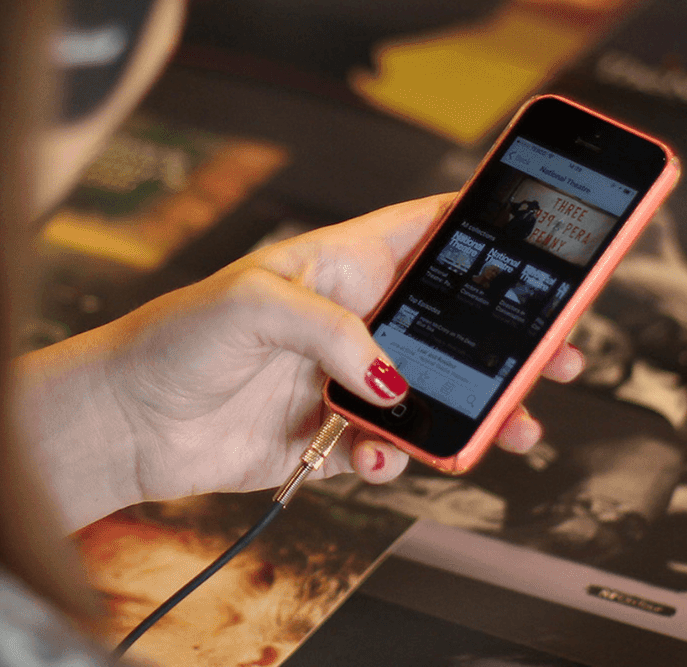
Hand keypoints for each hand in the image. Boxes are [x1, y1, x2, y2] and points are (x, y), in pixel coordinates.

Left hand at [16, 195, 586, 528]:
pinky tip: (376, 457)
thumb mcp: (254, 303)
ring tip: (511, 427)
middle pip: (452, 321)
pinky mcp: (327, 436)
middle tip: (562, 354)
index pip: (427, 231)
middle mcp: (350, 319)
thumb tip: (392, 377)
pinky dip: (398, 458)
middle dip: (509, 339)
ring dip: (475, 410)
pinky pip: (389, 448)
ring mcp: (342, 379)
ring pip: (434, 391)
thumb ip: (335, 332)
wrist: (124, 423)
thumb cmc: (172, 339)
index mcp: (339, 263)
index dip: (485, 229)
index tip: (545, 238)